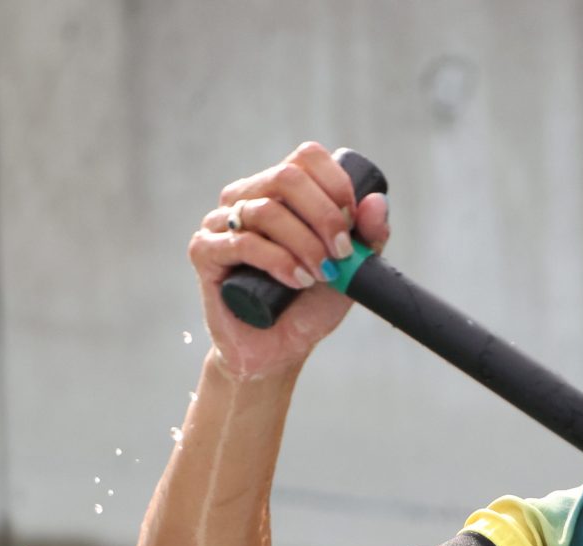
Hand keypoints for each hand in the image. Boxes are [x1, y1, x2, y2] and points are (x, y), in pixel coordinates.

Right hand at [187, 142, 391, 381]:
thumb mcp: (350, 270)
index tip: (354, 222)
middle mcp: (247, 197)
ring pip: (266, 211)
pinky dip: (277, 260)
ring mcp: (221, 222)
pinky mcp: (204, 251)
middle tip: (342, 253)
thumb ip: (368, 238)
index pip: (306, 157)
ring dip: (304, 244)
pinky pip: (242, 242)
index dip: (336, 183)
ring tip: (322, 275)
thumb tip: (377, 202)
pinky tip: (297, 281)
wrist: (278, 350)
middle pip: (287, 178)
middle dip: (324, 215)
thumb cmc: (309, 306)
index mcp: (279, 191)